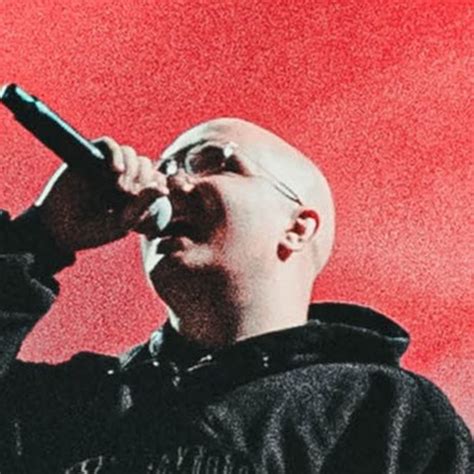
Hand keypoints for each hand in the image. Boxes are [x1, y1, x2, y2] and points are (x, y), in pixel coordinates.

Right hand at [36, 137, 168, 251]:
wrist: (59, 230)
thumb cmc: (93, 231)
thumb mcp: (123, 222)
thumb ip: (143, 205)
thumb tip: (165, 189)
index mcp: (136, 193)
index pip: (157, 177)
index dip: (158, 182)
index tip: (150, 196)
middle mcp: (123, 177)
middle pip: (145, 163)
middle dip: (143, 177)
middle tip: (128, 195)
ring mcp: (106, 167)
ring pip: (130, 153)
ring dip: (131, 168)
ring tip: (120, 189)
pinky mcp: (89, 157)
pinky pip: (109, 144)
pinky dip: (116, 154)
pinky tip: (115, 171)